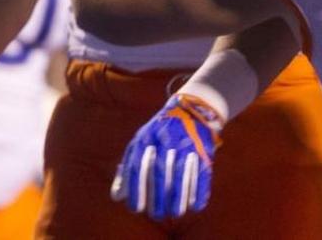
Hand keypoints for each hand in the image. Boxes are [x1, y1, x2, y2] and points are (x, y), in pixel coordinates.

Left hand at [110, 94, 222, 220]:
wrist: (192, 107)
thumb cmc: (160, 131)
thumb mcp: (141, 141)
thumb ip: (127, 167)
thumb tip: (117, 197)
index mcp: (147, 138)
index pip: (138, 166)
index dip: (136, 189)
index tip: (136, 209)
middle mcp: (166, 139)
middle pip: (161, 171)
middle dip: (158, 197)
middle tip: (157, 215)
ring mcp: (186, 143)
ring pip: (182, 173)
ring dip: (179, 196)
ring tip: (176, 212)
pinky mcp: (204, 148)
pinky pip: (202, 171)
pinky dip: (200, 190)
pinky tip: (196, 206)